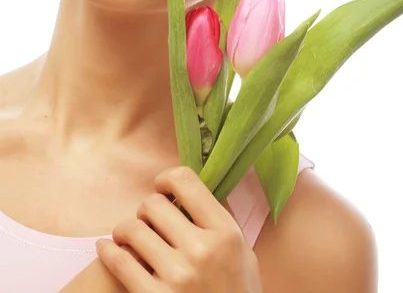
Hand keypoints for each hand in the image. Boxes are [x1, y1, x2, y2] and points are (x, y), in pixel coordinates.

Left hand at [96, 166, 262, 291]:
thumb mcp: (243, 255)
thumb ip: (220, 222)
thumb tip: (192, 190)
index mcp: (226, 233)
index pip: (186, 181)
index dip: (167, 179)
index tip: (162, 188)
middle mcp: (201, 250)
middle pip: (153, 204)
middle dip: (147, 210)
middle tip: (149, 222)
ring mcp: (177, 276)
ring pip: (132, 229)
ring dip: (126, 231)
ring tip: (130, 237)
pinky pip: (119, 262)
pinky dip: (107, 250)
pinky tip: (106, 248)